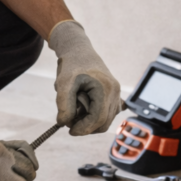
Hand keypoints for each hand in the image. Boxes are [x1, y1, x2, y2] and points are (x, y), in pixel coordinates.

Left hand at [48, 21, 121, 135]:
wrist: (79, 50)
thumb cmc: (72, 65)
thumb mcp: (63, 83)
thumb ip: (64, 105)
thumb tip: (64, 124)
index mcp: (106, 89)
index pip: (98, 119)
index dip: (83, 129)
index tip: (69, 130)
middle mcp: (116, 93)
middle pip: (104, 123)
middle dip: (86, 126)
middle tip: (69, 120)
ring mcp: (117, 95)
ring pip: (106, 121)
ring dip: (90, 121)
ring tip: (75, 109)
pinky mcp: (114, 96)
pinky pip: (108, 114)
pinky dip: (96, 116)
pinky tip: (85, 108)